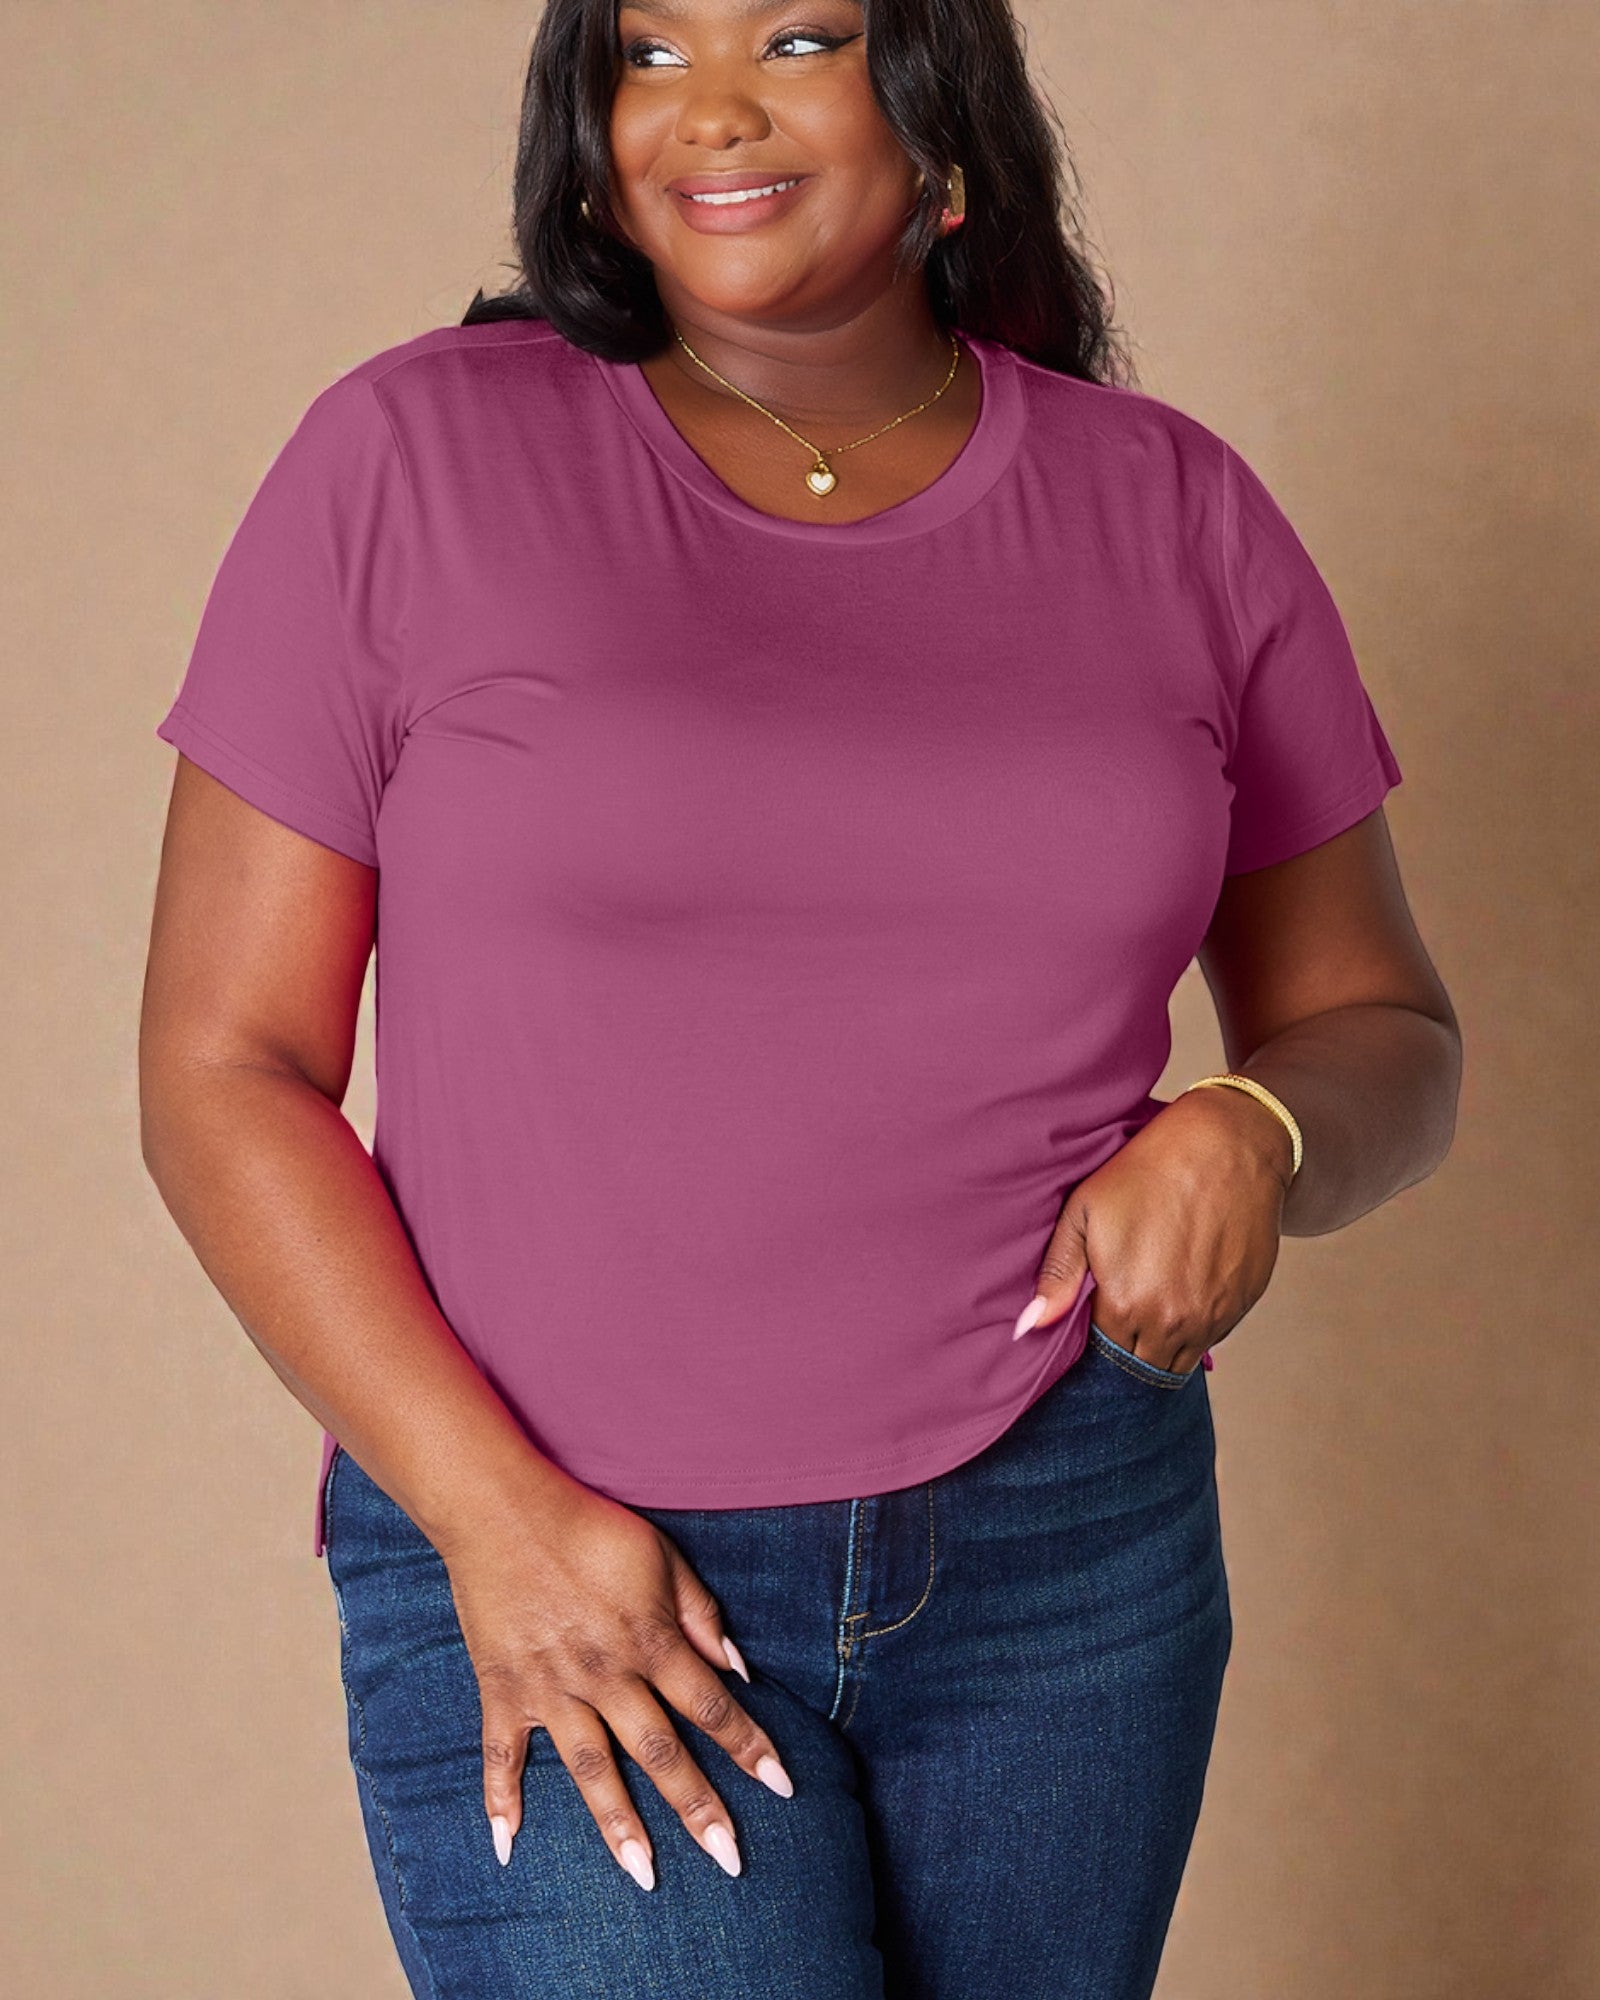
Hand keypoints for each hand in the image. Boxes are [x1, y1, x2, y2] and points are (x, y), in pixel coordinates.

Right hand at [438, 1477, 794, 1891]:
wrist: (504, 1509)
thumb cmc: (591, 1527)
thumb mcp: (662, 1556)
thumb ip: (701, 1614)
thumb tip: (739, 1668)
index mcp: (650, 1640)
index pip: (712, 1705)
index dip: (750, 1746)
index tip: (783, 1788)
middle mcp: (606, 1675)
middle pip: (660, 1751)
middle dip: (698, 1807)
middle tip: (730, 1861)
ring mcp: (551, 1688)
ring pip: (592, 1769)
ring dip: (620, 1825)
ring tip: (644, 1876)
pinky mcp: (504, 1688)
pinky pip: (502, 1755)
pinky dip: (500, 1801)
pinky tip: (507, 1847)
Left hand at [1014, 1086, 1290, 1370]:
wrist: (1227, 1145)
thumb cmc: (1150, 1170)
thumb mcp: (1085, 1211)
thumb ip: (1058, 1275)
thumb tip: (1026, 1327)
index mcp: (1126, 1305)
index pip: (1102, 1355)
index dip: (1094, 1342)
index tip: (1092, 1320)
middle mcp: (1172, 1323)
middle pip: (1141, 1365)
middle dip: (1126, 1351)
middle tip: (1120, 1313)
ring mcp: (1214, 1317)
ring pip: (1179, 1359)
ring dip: (1162, 1343)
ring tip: (1151, 1301)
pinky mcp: (1244, 1303)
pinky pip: (1214, 1336)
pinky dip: (1196, 1325)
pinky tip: (1184, 1287)